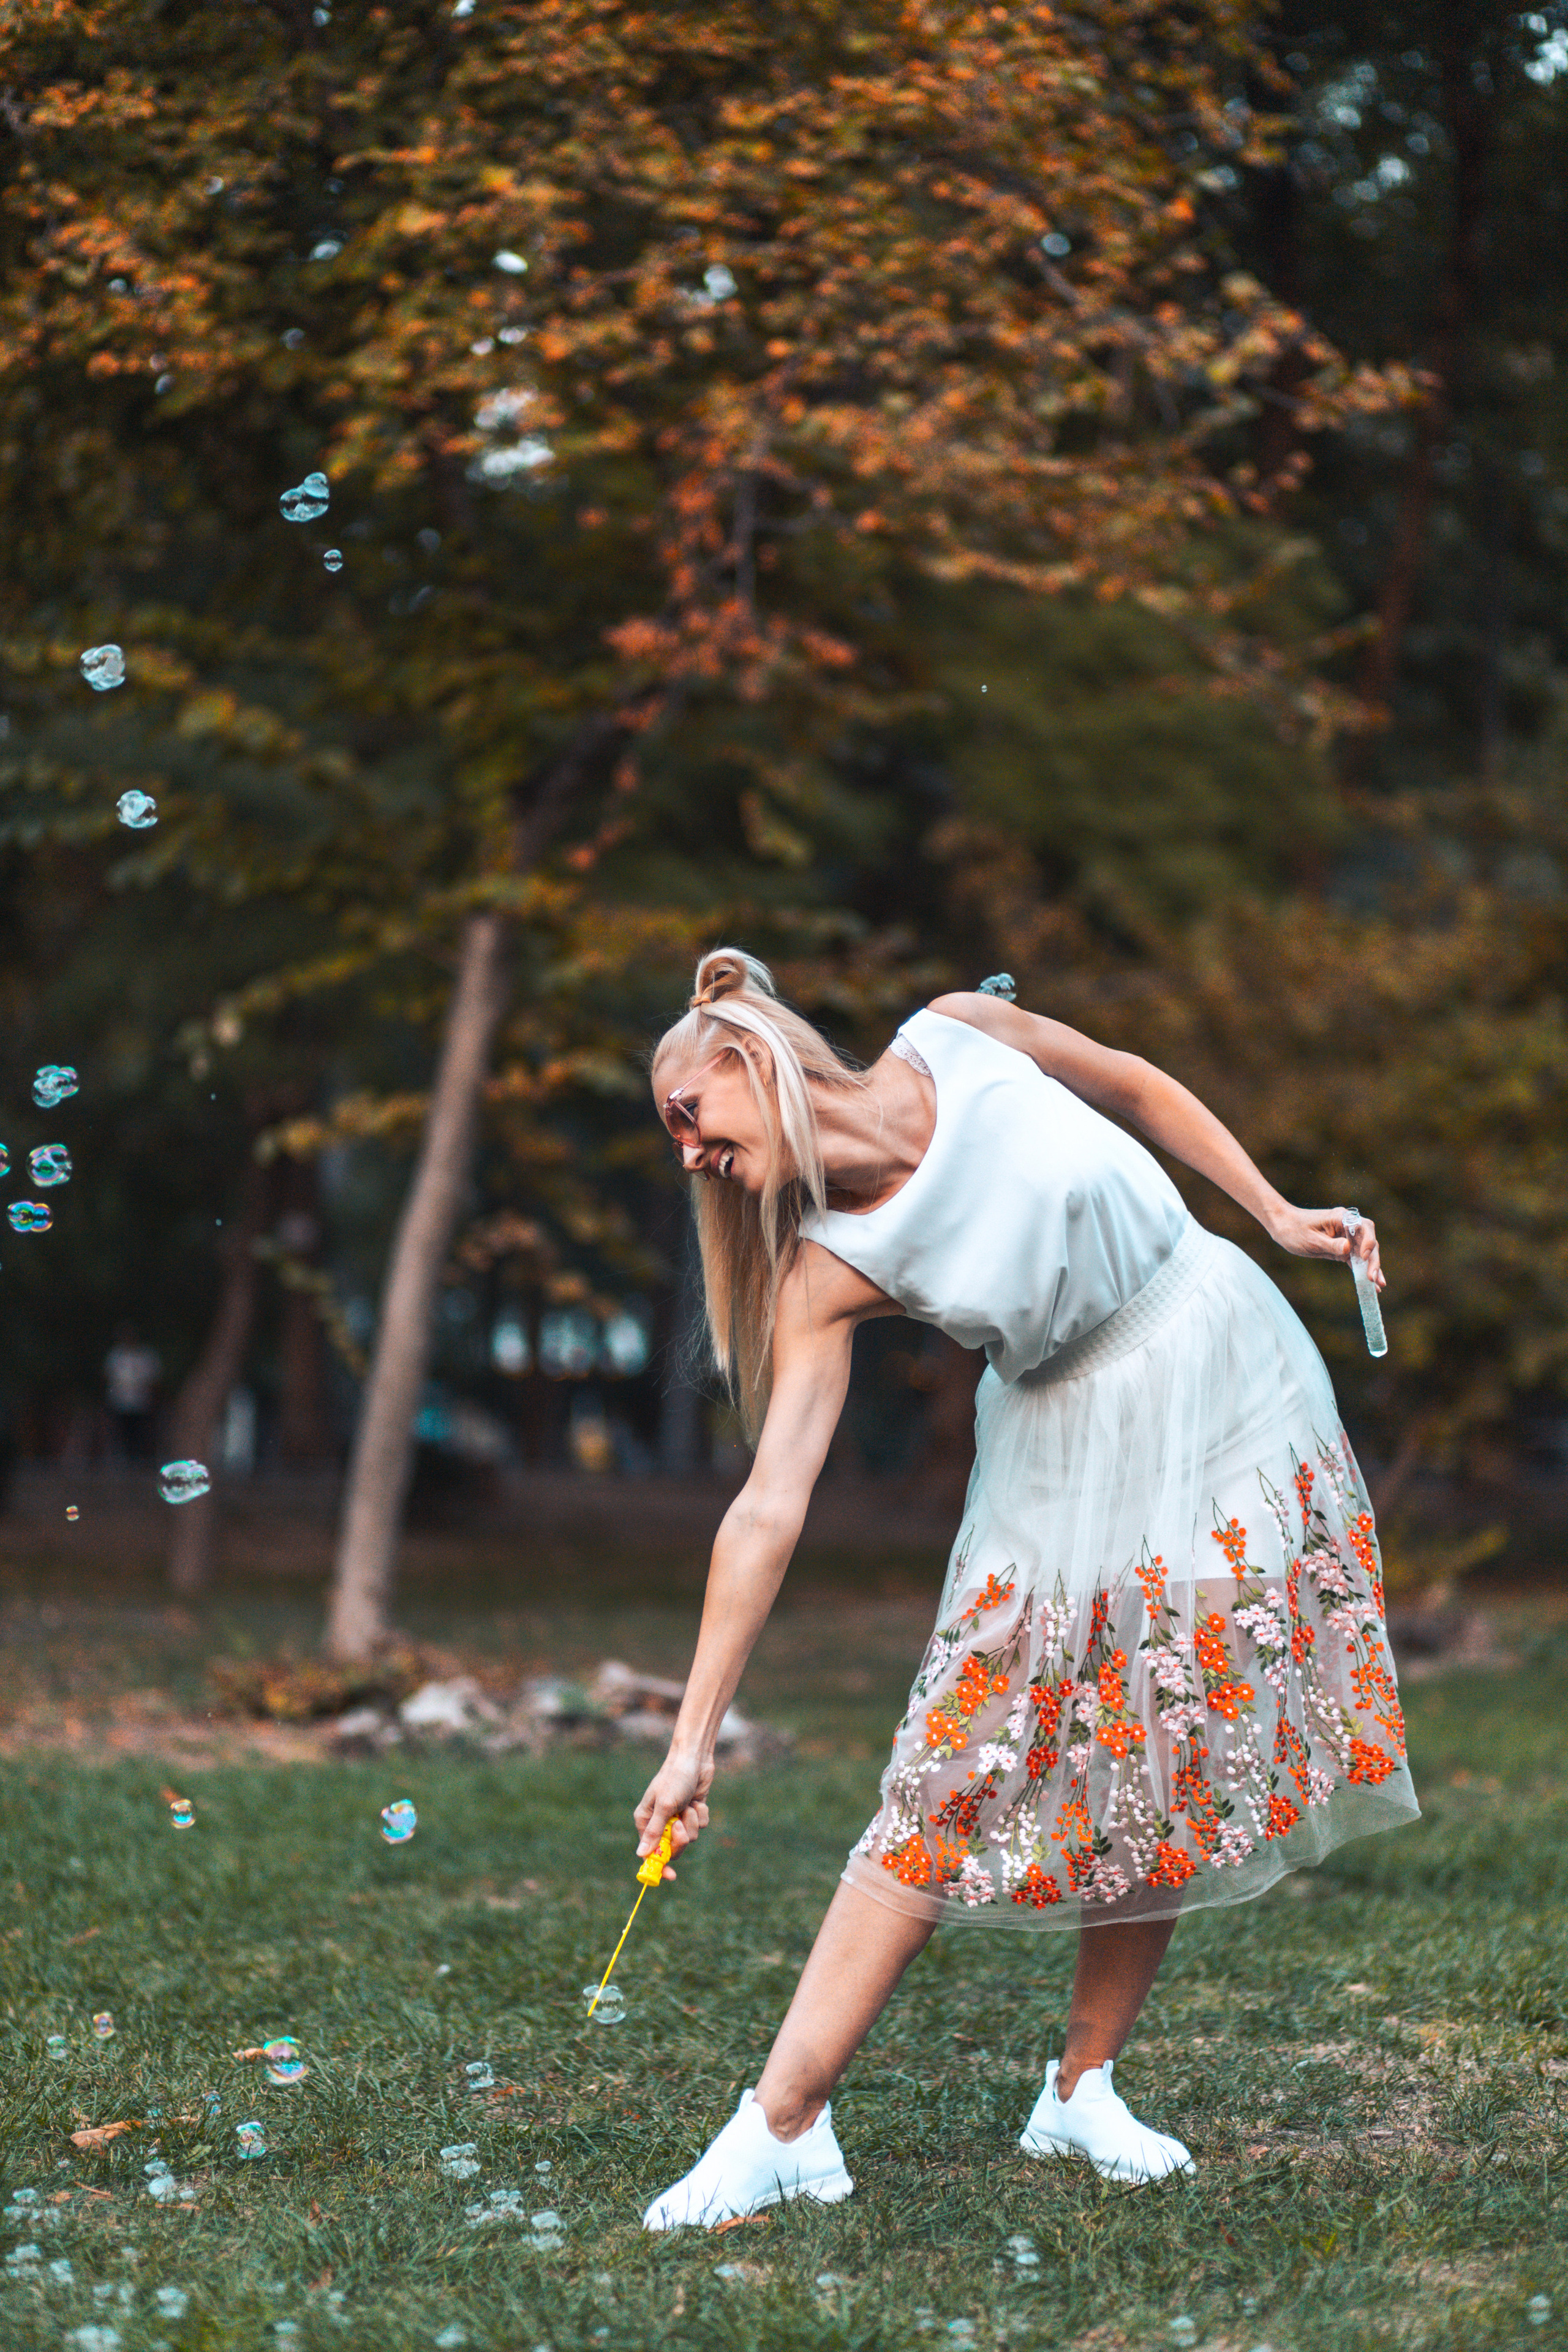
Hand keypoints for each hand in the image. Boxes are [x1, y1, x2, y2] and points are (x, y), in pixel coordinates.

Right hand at [633, 1748, 712, 1880]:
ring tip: (689, 1805)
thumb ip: (655, 1832)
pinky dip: (701, 1815)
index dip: (659, 1866)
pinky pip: (701, 1826)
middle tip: (680, 1824)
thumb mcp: (664, 1806)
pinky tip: (697, 1800)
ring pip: (690, 1838)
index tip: (672, 1875)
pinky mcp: (693, 1813)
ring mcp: (678, 1817)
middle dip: (680, 1839)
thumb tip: (641, 1855)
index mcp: (646, 1821)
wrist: (695, 1758)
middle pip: (672, 1848)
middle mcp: (661, 1822)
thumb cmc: (675, 1778)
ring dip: (692, 1822)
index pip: (649, 1852)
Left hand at [1270, 1203, 1384, 1289]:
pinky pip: (1356, 1260)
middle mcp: (1348, 1226)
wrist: (1283, 1226)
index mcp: (1341, 1218)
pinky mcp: (1342, 1248)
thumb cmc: (1295, 1229)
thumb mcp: (1311, 1240)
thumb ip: (1330, 1244)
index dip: (1368, 1242)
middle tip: (1375, 1279)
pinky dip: (1362, 1271)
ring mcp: (1346, 1238)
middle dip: (1373, 1261)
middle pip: (1368, 1242)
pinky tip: (1370, 1285)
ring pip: (1365, 1253)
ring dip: (1372, 1268)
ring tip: (1379, 1286)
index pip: (1364, 1227)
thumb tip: (1348, 1249)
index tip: (1364, 1256)